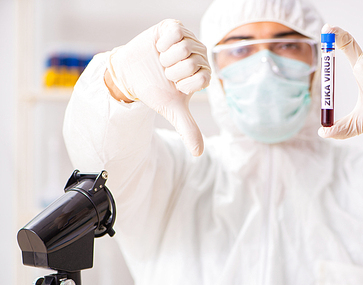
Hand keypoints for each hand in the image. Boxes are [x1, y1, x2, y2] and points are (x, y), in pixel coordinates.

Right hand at [106, 19, 210, 156]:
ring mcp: (189, 39)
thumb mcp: (172, 110)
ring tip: (162, 61)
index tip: (175, 85)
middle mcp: (200, 55)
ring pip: (183, 48)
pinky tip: (159, 48)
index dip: (183, 83)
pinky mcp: (175, 27)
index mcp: (204, 73)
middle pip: (192, 62)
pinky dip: (162, 43)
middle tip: (166, 72)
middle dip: (172, 72)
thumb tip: (199, 153)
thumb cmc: (155, 90)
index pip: (202, 77)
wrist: (132, 74)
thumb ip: (188, 129)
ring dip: (166, 58)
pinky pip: (175, 32)